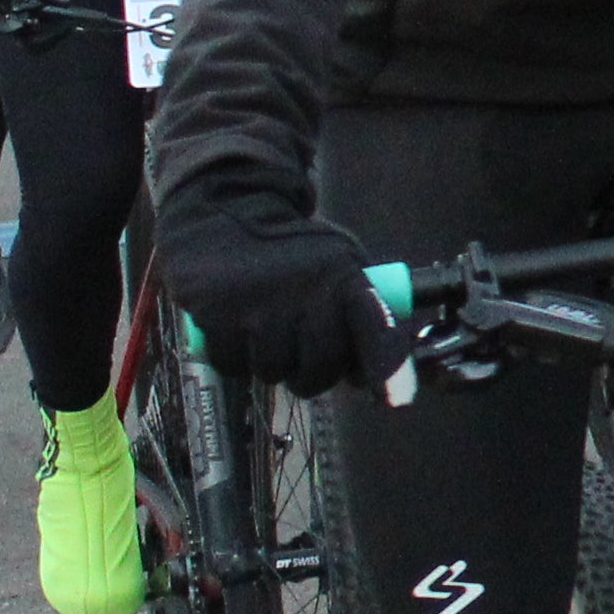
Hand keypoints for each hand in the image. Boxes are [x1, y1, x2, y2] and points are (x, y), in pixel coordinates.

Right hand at [158, 187, 400, 397]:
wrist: (225, 213)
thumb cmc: (292, 254)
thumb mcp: (337, 264)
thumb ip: (358, 312)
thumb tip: (370, 375)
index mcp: (344, 278)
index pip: (375, 328)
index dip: (388, 368)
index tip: (397, 400)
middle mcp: (305, 292)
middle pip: (319, 371)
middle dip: (312, 376)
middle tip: (303, 358)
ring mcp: (258, 305)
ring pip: (273, 373)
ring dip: (270, 363)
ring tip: (266, 330)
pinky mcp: (216, 316)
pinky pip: (232, 367)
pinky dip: (234, 358)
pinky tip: (237, 328)